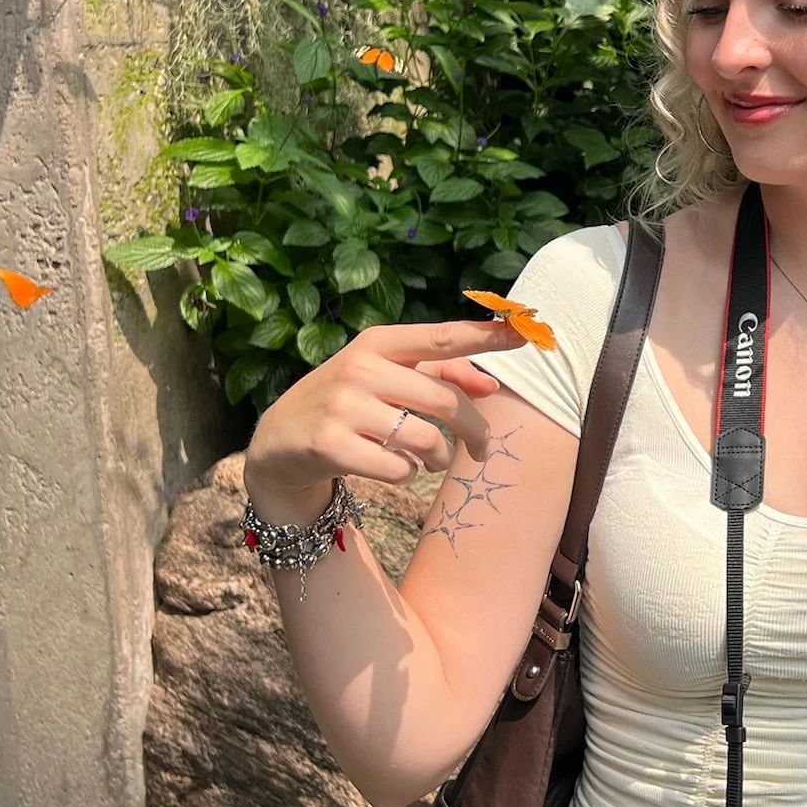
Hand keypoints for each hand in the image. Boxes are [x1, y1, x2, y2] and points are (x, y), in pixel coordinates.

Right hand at [244, 319, 524, 518]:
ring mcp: (343, 406)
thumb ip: (440, 375)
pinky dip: (407, 475)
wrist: (279, 444)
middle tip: (483, 449)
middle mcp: (361, 367)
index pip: (443, 336)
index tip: (528, 332)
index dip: (487, 336)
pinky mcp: (330, 445)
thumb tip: (491, 386)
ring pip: (426, 438)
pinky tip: (394, 469)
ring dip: (440, 457)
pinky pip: (398, 468)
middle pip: (445, 399)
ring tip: (432, 461)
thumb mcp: (386, 378)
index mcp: (379, 343)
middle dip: (475, 430)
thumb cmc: (347, 404)